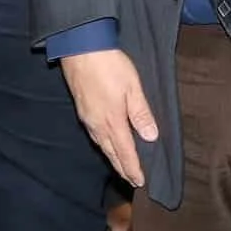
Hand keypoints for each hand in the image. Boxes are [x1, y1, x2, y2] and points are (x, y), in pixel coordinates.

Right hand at [60, 49, 158, 185]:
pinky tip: (106, 143)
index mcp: (113, 122)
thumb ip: (141, 114)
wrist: (80, 49)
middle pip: (112, 154)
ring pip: (102, 146)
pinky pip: (95, 136)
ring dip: (113, 159)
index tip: (140, 182)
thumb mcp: (132, 87)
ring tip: (121, 167)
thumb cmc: (109, 66)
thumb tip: (151, 137)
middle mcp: (98, 125)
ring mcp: (87, 119)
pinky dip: (104, 146)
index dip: (133, 169)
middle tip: (132, 181)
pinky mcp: (82, 110)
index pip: (126, 153)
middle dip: (122, 169)